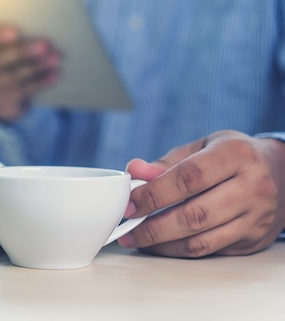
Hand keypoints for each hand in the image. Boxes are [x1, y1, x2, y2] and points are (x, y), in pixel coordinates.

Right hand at [0, 24, 60, 121]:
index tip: (16, 32)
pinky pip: (23, 91)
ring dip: (37, 67)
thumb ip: (5, 37)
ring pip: (14, 77)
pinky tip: (54, 75)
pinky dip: (40, 83)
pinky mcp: (2, 102)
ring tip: (55, 58)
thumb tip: (36, 25)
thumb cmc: (0, 60)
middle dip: (23, 52)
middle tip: (44, 45)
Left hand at [118, 130, 284, 257]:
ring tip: (138, 239)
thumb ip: (166, 162)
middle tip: (127, 229)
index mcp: (236, 155)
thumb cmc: (233, 156)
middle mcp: (252, 187)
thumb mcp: (202, 147)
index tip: (130, 203)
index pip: (189, 178)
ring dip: (162, 244)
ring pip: (202, 240)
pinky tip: (160, 244)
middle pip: (194, 215)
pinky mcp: (253, 240)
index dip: (154, 194)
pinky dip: (179, 250)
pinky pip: (210, 251)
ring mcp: (256, 217)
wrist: (282, 173)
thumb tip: (134, 171)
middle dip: (153, 226)